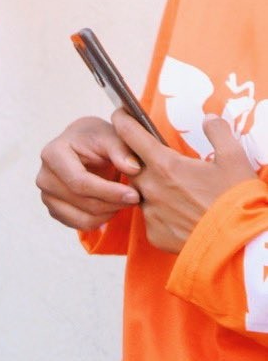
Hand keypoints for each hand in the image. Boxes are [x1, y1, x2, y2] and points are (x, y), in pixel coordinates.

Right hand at [37, 115, 141, 230]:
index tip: (134, 195)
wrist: (83, 147)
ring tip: (124, 199)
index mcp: (52, 154)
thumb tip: (132, 168)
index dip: (109, 192)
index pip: (80, 182)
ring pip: (83, 218)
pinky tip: (111, 204)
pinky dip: (101, 220)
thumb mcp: (110, 136)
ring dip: (109, 213)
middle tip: (135, 197)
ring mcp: (46, 195)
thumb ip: (122, 149)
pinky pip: (81, 225)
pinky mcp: (54, 210)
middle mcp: (44, 177)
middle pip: (83, 202)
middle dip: (113, 203)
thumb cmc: (96, 140)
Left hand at [113, 111, 255, 253]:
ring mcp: (151, 213)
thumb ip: (218, 132)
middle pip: (133, 166)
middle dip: (143, 162)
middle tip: (166, 164)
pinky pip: (152, 220)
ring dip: (154, 190)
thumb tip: (208, 119)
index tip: (120, 114)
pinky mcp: (155, 235)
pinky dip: (163, 216)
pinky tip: (182, 217)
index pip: (129, 134)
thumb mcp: (234, 159)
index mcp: (165, 165)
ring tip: (180, 194)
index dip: (123, 120)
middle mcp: (151, 187)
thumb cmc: (236, 201)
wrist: (240, 247)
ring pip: (142, 194)